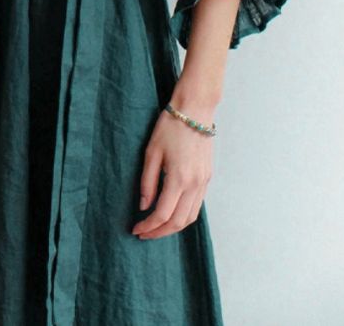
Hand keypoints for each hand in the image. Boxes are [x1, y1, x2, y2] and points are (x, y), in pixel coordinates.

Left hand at [131, 105, 214, 239]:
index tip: (136, 229)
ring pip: (190, 217)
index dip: (148, 226)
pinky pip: (197, 205)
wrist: (195, 110)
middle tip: (144, 233)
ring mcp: (204, 182)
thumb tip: (144, 206)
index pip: (162, 214)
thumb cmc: (170, 127)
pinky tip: (171, 213)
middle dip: (159, 232)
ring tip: (156, 227)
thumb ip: (147, 182)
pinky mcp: (207, 177)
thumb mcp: (151, 152)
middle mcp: (195, 184)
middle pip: (178, 222)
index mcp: (179, 178)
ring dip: (173, 227)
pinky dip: (184, 215)